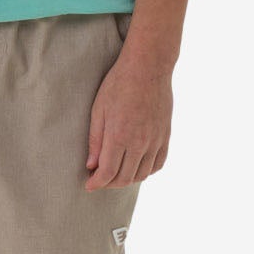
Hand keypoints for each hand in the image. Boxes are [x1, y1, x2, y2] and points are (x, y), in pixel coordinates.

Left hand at [84, 46, 171, 189]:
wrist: (148, 68)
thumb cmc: (119, 84)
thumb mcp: (99, 110)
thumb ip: (95, 140)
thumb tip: (91, 165)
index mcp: (119, 136)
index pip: (107, 173)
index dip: (96, 183)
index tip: (88, 185)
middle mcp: (139, 143)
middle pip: (124, 178)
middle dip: (109, 184)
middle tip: (99, 179)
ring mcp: (155, 141)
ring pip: (142, 174)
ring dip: (127, 179)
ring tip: (115, 173)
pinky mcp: (165, 136)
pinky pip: (158, 164)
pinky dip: (146, 171)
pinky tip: (136, 166)